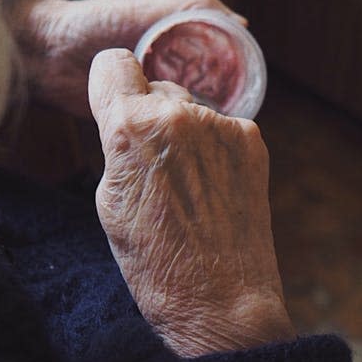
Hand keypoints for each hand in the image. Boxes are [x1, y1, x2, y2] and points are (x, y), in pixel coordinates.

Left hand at [7, 0, 244, 116]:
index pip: (217, 55)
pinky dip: (173, 130)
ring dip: (198, 116)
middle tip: (235, 116)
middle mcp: (165, 63)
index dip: (236, 69)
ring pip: (186, 105)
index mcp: (174, 38)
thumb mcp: (147, 9)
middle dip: (222, 97)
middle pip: (206, 83)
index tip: (251, 86)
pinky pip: (160, 123)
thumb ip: (189, 8)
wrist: (43, 54)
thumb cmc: (93, 22)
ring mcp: (149, 89)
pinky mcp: (132, 113)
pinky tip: (185, 140)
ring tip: (215, 130)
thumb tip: (240, 24)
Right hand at [89, 49, 294, 356]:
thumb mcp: (110, 199)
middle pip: (155, 86)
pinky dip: (215, 146)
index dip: (111, 83)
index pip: (112, 63)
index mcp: (131, 127)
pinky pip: (221, 126)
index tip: (116, 100)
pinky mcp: (251, 137)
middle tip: (155, 163)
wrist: (221, 299)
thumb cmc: (155, 260)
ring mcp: (221, 124)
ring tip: (188, 183)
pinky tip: (214, 185)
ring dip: (185, 131)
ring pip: (190, 107)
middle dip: (150, 114)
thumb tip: (131, 114)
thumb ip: (117, 143)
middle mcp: (179, 114)